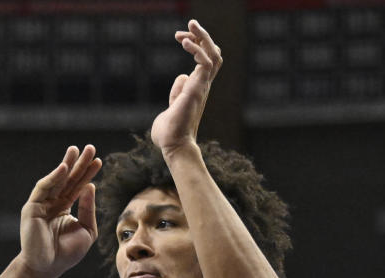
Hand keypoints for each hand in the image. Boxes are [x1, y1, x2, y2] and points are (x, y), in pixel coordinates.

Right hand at [18, 145, 101, 277]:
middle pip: (67, 179)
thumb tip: (90, 187)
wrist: (48, 267)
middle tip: (90, 148)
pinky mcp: (32, 208)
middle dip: (78, 163)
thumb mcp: (87, 230)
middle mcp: (52, 203)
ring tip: (77, 151)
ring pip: (56, 180)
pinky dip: (53, 177)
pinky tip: (64, 168)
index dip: (88, 174)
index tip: (99, 161)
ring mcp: (41, 204)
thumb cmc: (66, 253)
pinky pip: (43, 189)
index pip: (77, 187)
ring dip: (66, 165)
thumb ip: (89, 209)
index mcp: (63, 208)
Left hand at [150, 20, 222, 155]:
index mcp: (198, 88)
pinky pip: (205, 62)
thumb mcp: (172, 107)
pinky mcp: (198, 89)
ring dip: (203, 37)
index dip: (197, 44)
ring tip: (189, 25)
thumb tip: (182, 77)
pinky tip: (184, 42)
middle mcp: (203, 85)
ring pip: (214, 54)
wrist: (173, 146)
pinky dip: (197, 49)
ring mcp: (202, 87)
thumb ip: (176, 93)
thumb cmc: (170, 133)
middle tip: (190, 24)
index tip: (181, 38)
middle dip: (203, 35)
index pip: (206, 60)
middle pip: (214, 53)